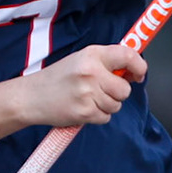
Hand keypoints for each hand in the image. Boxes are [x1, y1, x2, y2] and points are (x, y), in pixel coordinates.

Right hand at [16, 43, 145, 126]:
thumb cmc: (57, 79)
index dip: (139, 66)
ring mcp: (88, 93)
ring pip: (116, 105)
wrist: (32, 97)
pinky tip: (83, 108)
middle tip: (101, 91)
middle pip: (125, 89)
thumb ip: (106, 63)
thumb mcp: (81, 60)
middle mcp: (91, 72)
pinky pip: (106, 117)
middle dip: (117, 93)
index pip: (128, 56)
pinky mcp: (85, 111)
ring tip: (87, 99)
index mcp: (92, 55)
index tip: (139, 74)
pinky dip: (97, 116)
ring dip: (106, 106)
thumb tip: (133, 72)